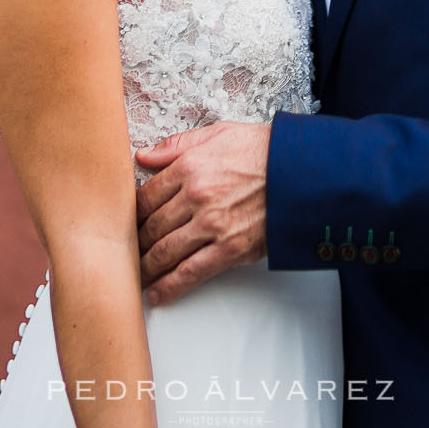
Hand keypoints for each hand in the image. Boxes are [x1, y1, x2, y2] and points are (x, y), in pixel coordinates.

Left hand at [132, 122, 269, 307]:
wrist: (302, 172)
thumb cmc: (264, 150)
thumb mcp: (217, 133)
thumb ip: (175, 146)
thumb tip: (143, 157)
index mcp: (189, 167)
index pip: (145, 196)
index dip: (131, 214)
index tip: (125, 223)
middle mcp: (196, 197)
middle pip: (151, 227)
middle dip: (135, 244)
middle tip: (125, 252)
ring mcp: (212, 225)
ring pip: (165, 252)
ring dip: (146, 268)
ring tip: (135, 276)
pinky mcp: (230, 249)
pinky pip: (191, 272)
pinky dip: (170, 287)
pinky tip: (157, 293)